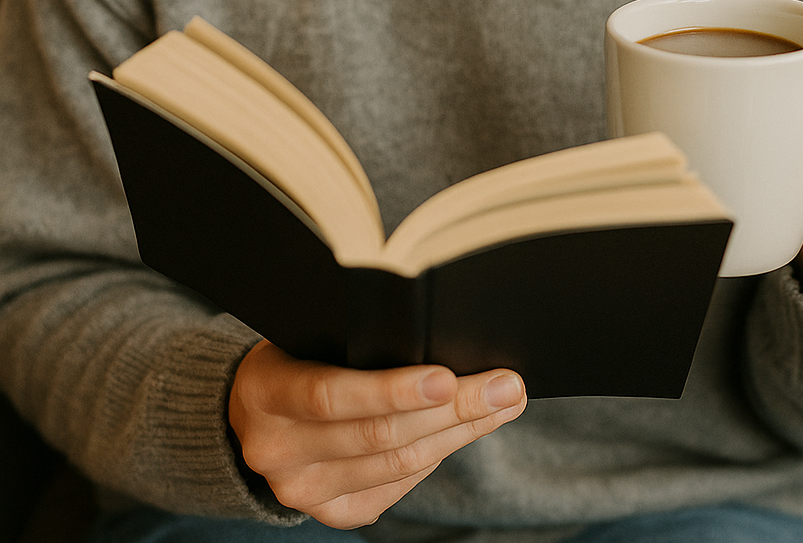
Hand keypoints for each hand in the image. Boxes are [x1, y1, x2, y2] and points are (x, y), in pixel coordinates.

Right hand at [229, 340, 525, 526]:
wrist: (252, 412)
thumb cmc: (294, 354)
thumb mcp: (304, 334)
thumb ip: (353, 340)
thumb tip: (438, 335)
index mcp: (267, 394)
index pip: (332, 396)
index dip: (392, 390)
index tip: (447, 377)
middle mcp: (279, 451)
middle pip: (380, 436)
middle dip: (453, 410)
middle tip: (505, 386)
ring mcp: (304, 491)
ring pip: (398, 464)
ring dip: (460, 433)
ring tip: (503, 403)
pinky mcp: (331, 513)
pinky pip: (396, 487)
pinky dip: (435, 457)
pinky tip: (463, 430)